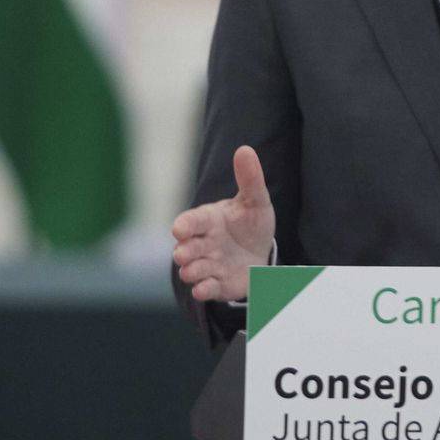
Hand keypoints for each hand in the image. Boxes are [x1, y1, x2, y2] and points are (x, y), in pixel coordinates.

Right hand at [171, 145, 275, 303]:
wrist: (260, 252)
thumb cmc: (250, 222)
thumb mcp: (255, 200)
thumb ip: (250, 178)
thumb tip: (245, 150)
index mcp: (207, 220)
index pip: (191, 221)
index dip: (184, 225)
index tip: (179, 229)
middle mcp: (202, 244)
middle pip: (185, 249)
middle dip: (183, 252)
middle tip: (184, 253)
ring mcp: (207, 265)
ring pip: (191, 270)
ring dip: (191, 271)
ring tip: (194, 270)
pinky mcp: (216, 285)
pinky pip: (204, 289)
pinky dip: (202, 290)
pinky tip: (203, 289)